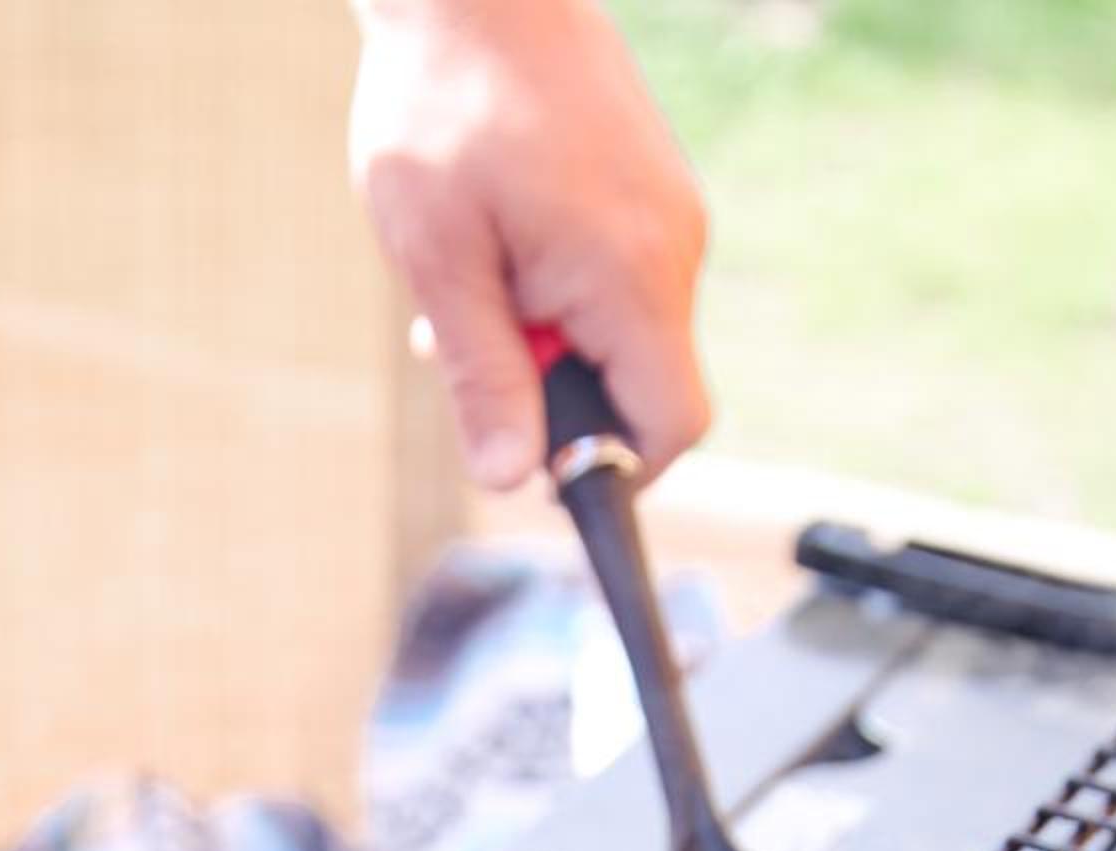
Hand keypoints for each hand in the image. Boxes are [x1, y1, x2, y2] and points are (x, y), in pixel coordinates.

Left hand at [350, 0, 709, 490]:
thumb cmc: (445, 105)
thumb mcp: (441, 260)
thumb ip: (484, 376)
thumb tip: (511, 479)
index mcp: (632, 274)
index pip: (671, 425)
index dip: (615, 470)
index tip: (542, 467)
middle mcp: (673, 247)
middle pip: (644, 386)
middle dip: (559, 396)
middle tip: (471, 345)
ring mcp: (669, 213)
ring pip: (623, 333)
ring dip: (549, 339)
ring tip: (474, 278)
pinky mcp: (650, 190)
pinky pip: (618, 281)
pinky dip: (558, 291)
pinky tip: (498, 244)